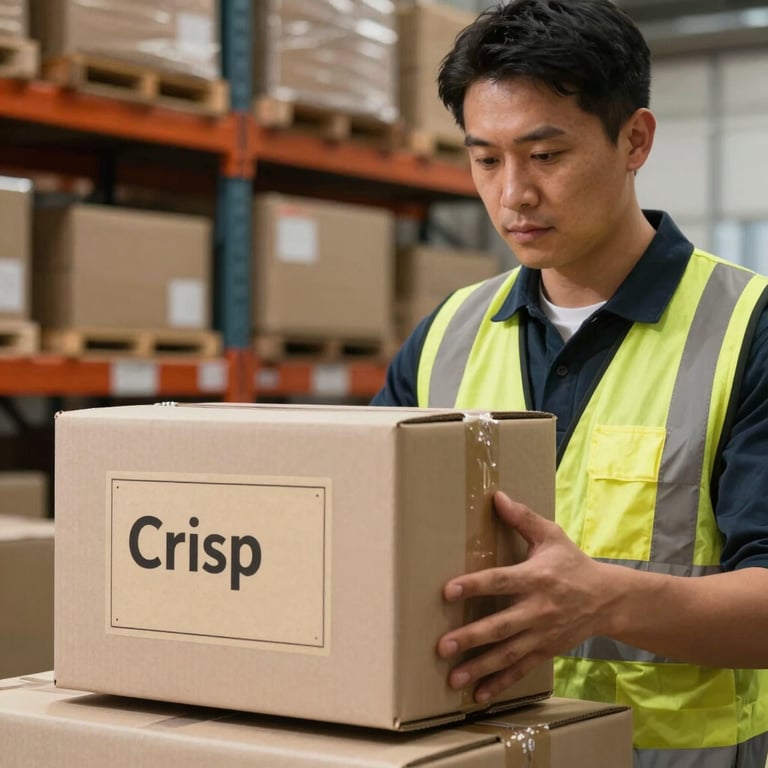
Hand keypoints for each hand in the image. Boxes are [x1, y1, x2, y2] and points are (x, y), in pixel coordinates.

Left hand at [436, 491, 609, 701]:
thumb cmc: (573, 563)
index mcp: (536, 578)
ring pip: (508, 654)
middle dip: (471, 637)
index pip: (501, 581)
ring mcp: (542, 634)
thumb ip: (522, 518)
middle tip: (442, 646)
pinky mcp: (545, 651)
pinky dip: (500, 684)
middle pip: (501, 625)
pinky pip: (521, 670)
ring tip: (452, 677)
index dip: (474, 585)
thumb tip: (496, 496)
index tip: (448, 591)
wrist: (609, 599)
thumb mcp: (551, 536)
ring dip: (479, 667)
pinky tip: (478, 695)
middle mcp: (538, 609)